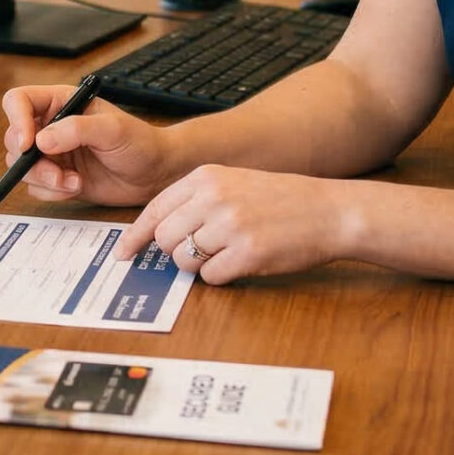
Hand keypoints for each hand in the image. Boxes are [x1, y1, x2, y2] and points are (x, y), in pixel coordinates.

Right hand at [0, 86, 182, 206]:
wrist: (155, 174)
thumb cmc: (140, 142)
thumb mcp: (112, 130)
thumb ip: (77, 129)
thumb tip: (41, 140)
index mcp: (60, 103)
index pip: (18, 101)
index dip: (16, 120)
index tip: (28, 144)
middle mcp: (50, 126)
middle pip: (14, 139)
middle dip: (31, 161)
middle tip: (57, 173)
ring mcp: (52, 154)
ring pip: (21, 167)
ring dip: (43, 179)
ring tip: (73, 182)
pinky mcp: (57, 178)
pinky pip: (36, 188)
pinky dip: (52, 192)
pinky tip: (77, 187)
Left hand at [116, 165, 349, 283]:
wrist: (329, 211)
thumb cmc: (281, 200)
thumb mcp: (234, 182)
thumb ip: (197, 200)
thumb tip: (160, 231)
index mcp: (206, 177)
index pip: (155, 209)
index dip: (136, 236)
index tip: (124, 253)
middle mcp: (214, 198)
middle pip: (164, 238)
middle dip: (175, 251)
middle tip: (201, 251)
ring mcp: (230, 226)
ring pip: (184, 260)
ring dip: (199, 265)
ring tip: (227, 253)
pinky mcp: (248, 254)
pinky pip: (211, 277)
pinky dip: (222, 276)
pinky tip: (243, 262)